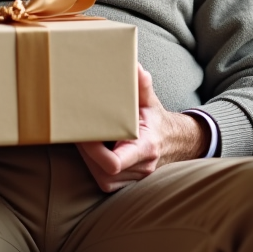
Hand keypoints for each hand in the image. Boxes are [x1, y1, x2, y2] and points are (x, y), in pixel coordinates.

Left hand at [76, 64, 208, 191]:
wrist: (175, 143)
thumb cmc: (157, 121)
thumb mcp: (150, 101)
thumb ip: (142, 85)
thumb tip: (135, 67)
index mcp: (146, 148)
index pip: (115, 163)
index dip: (95, 152)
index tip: (88, 134)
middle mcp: (141, 168)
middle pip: (101, 168)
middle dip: (87, 150)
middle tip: (77, 129)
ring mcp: (134, 179)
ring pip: (100, 176)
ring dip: (88, 158)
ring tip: (83, 137)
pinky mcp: (126, 184)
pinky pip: (104, 180)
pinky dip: (95, 165)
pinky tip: (92, 149)